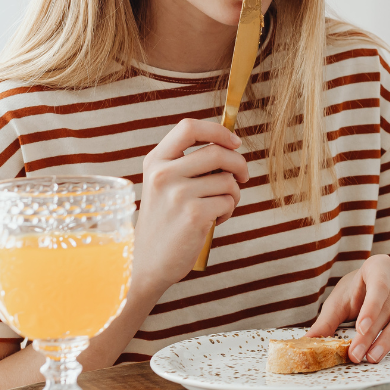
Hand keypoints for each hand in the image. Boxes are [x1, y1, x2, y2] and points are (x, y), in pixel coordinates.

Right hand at [133, 119, 248, 293]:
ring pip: (228, 180)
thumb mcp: (163, 184)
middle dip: (239, 164)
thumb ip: (188, 163)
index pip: (189, 127)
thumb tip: (231, 146)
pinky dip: (227, 211)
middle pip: (217, 152)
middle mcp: (163, 174)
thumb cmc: (164, 221)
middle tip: (242, 177)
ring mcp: (178, 194)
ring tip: (216, 207)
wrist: (146, 262)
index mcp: (155, 161)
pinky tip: (212, 221)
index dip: (218, 130)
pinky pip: (229, 202)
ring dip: (232, 194)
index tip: (234, 142)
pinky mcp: (194, 215)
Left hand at [306, 255, 389, 362]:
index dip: (371, 309)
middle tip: (358, 353)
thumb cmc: (355, 292)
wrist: (371, 288)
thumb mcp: (338, 303)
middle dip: (373, 333)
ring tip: (374, 356)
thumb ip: (326, 321)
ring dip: (389, 338)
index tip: (361, 329)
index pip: (378, 287)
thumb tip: (307, 342)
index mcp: (379, 266)